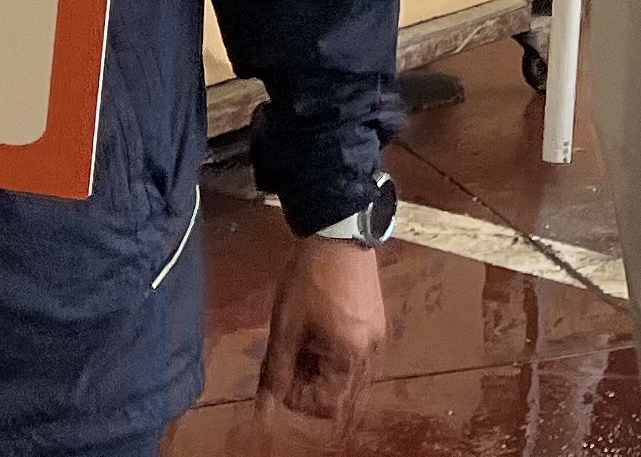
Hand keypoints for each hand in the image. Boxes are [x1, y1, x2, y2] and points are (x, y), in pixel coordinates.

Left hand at [260, 235, 388, 420]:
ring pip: (350, 378)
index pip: (328, 406)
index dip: (299, 400)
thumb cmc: (309, 279)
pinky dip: (336, 358)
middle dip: (312, 388)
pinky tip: (319, 333)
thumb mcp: (286, 326)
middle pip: (342, 396)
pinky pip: (357, 358)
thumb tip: (263, 410)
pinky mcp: (376, 322)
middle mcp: (370, 353)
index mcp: (350, 357)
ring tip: (302, 346)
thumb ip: (276, 371)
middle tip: (289, 362)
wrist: (337, 231)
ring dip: (324, 374)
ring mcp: (377, 337)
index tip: (280, 377)